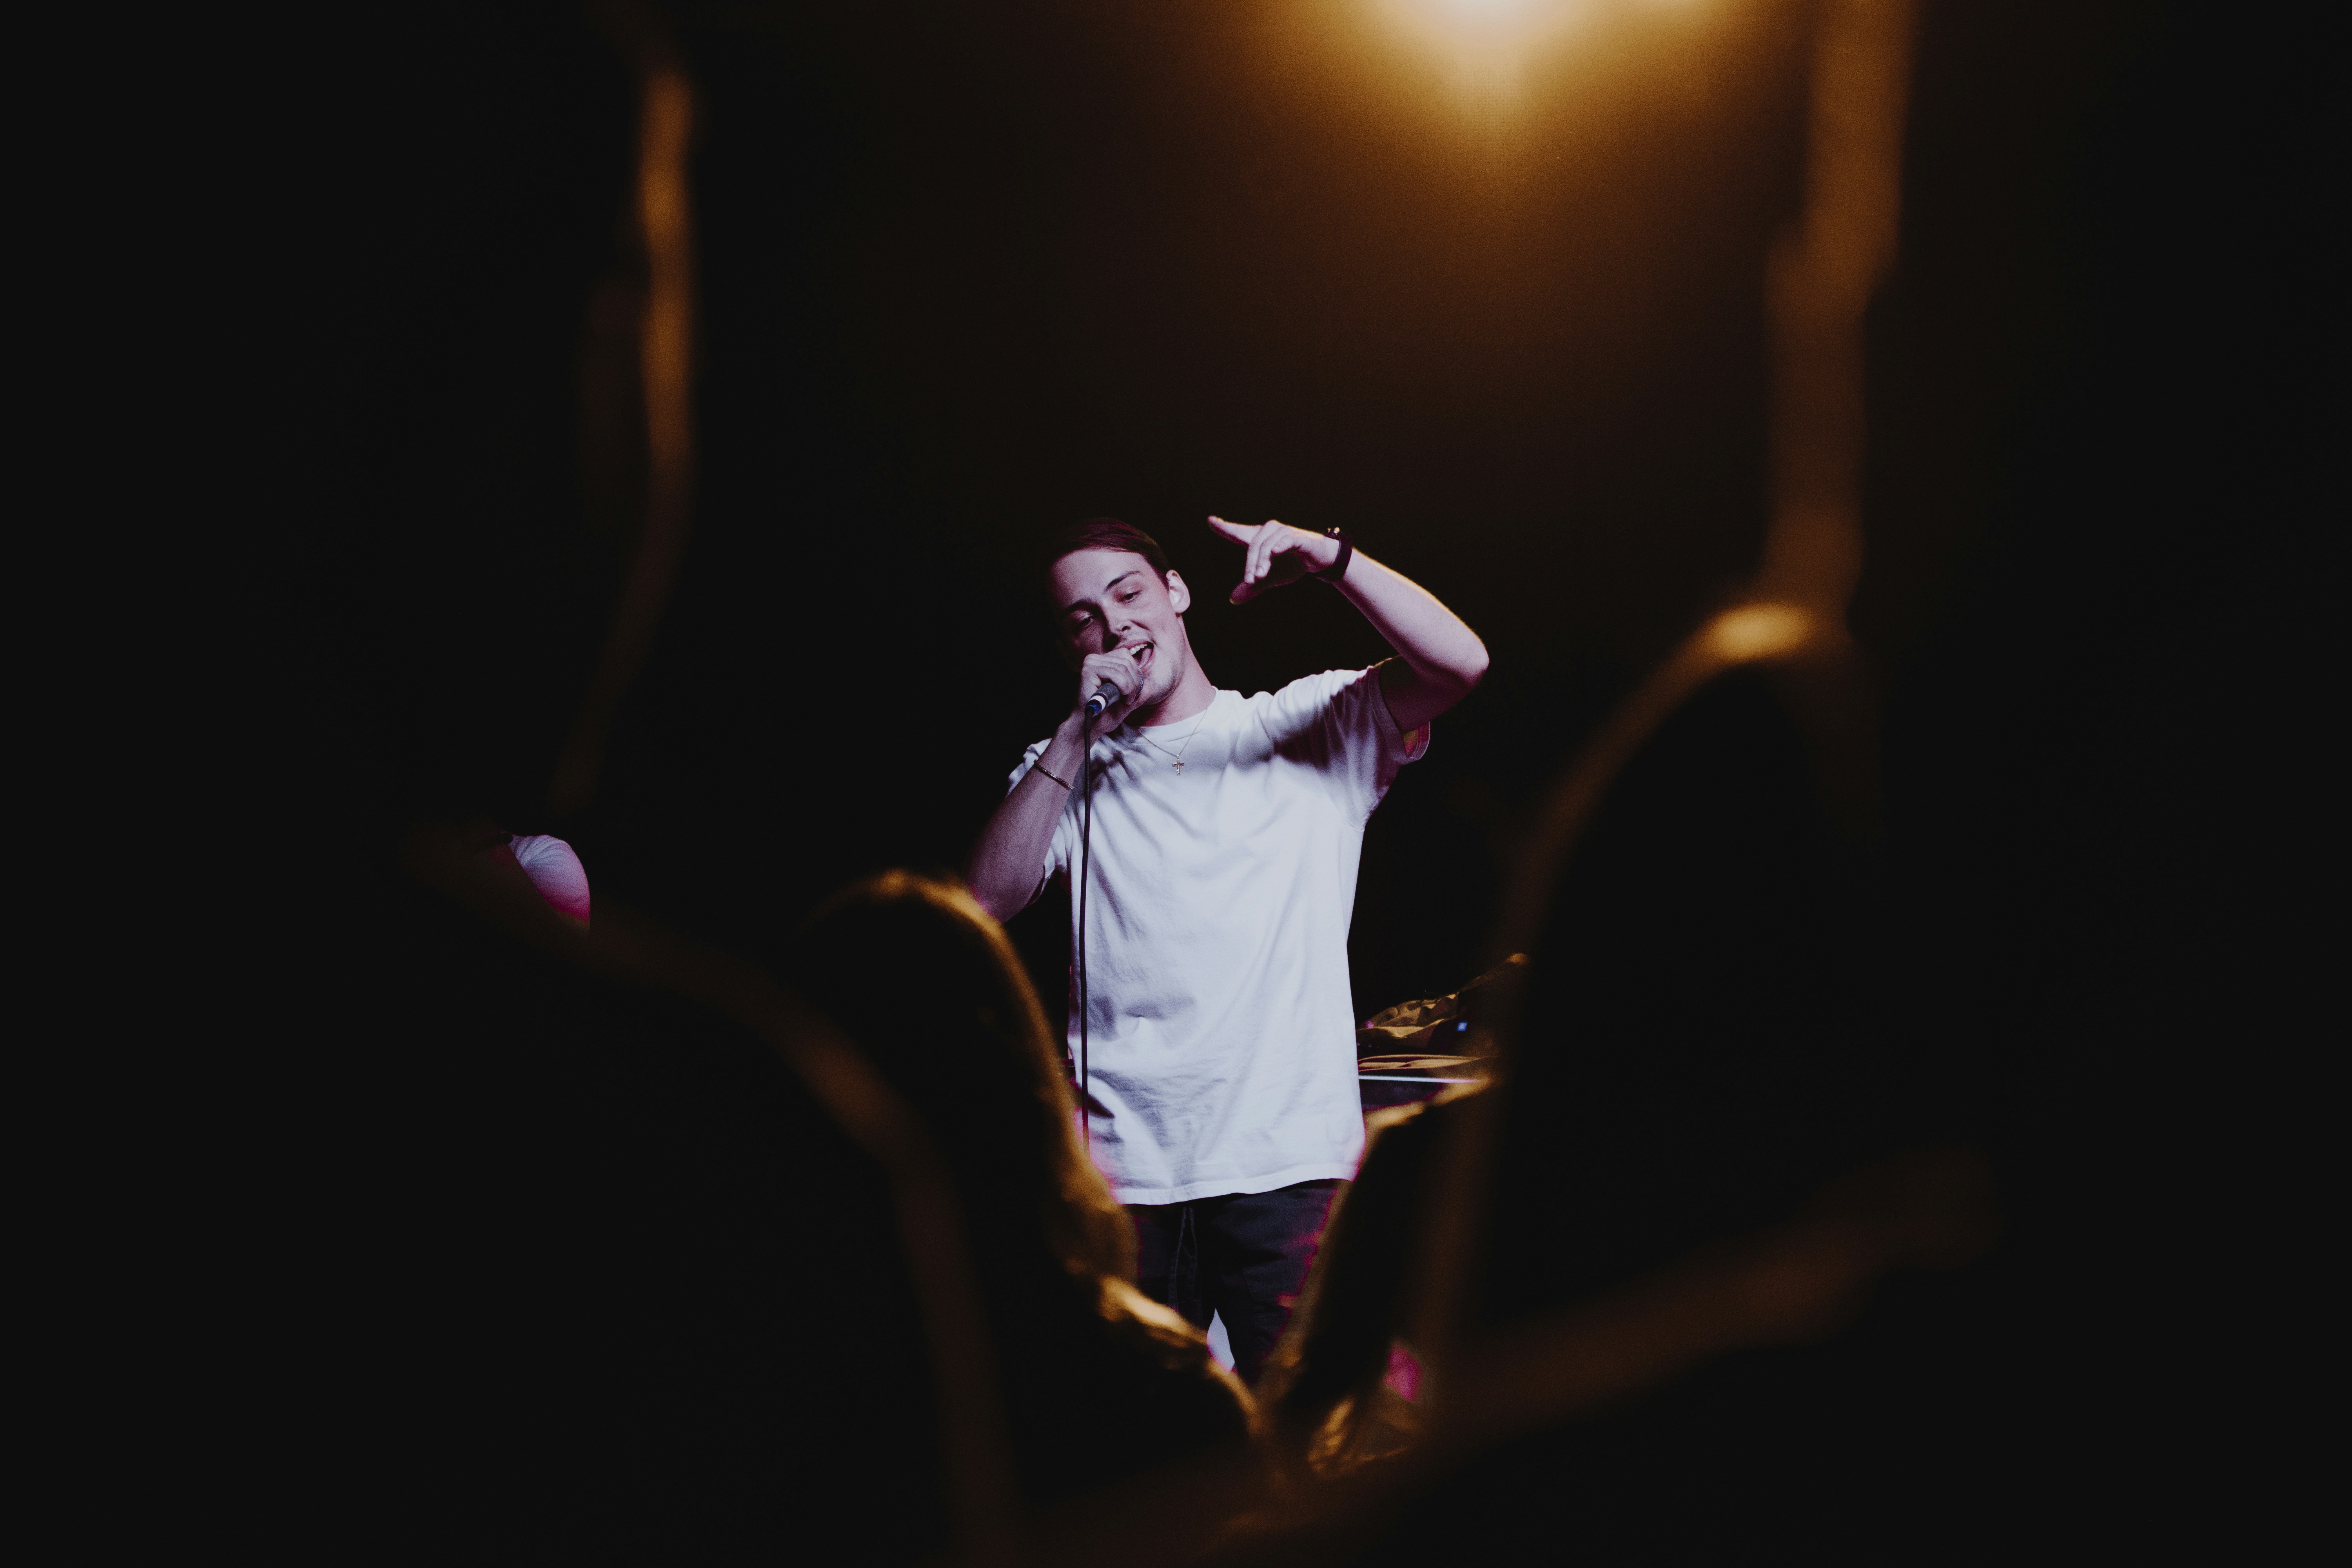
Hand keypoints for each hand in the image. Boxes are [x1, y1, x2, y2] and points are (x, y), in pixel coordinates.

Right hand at [1071, 646, 1141, 729]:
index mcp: (1102, 661)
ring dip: (1130, 687)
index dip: (1135, 674)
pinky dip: (1124, 687)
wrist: (1092, 726)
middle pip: (1127, 662)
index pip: (1126, 656)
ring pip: (1123, 668)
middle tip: (1129, 699)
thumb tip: (1152, 684)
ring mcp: (1090, 663)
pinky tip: (1121, 698)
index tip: (1132, 693)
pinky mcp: (1088, 671)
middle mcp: (1094, 659)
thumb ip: (1139, 691)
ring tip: (1126, 700)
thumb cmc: (1106, 713)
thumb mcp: (1127, 699)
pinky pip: (1115, 673)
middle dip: (1134, 683)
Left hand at [1209, 516, 1339, 602]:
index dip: (1224, 527)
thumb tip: (1233, 599)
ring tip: (1260, 576)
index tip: (1211, 520)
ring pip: (1267, 545)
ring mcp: (1284, 532)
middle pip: (1253, 545)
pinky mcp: (1298, 537)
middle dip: (1250, 564)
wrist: (1320, 560)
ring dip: (1262, 561)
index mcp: (1259, 539)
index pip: (1238, 532)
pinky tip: (1276, 551)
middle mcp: (1269, 531)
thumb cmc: (1292, 564)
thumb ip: (1252, 586)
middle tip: (1249, 581)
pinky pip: (1287, 540)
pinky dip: (1281, 545)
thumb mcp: (1270, 578)